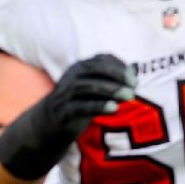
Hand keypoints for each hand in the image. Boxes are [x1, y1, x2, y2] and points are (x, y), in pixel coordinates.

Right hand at [0, 54, 135, 179]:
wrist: (49, 124)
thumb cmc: (78, 103)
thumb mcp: (92, 88)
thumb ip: (110, 79)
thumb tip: (136, 72)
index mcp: (79, 68)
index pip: (100, 59)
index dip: (118, 66)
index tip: (135, 77)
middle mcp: (71, 77)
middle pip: (93, 69)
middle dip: (115, 75)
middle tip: (134, 85)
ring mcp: (65, 94)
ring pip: (87, 87)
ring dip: (110, 90)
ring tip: (129, 96)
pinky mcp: (63, 112)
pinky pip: (81, 107)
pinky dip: (98, 106)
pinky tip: (113, 108)